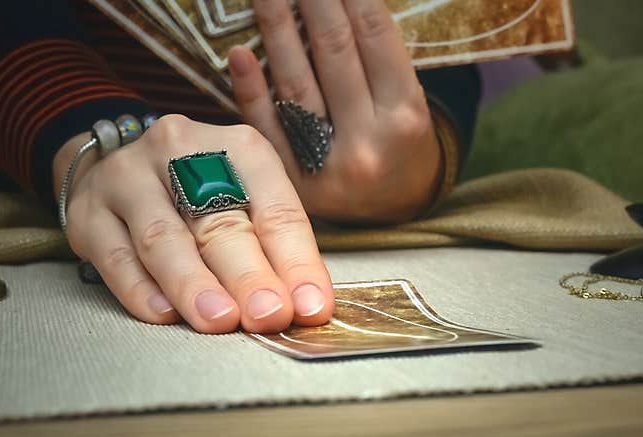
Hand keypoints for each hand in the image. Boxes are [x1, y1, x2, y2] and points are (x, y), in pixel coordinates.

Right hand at [52, 115, 333, 331]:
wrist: (121, 175)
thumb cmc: (199, 197)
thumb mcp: (246, 204)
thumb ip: (276, 251)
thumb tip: (307, 305)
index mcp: (236, 147)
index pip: (274, 208)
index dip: (296, 261)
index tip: (311, 306)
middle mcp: (179, 152)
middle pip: (219, 221)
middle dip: (248, 274)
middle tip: (269, 314)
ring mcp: (128, 178)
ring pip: (164, 238)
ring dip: (194, 285)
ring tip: (219, 320)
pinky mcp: (88, 212)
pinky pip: (116, 256)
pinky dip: (140, 289)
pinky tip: (163, 314)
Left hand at [229, 0, 442, 223]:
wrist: (395, 211)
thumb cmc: (397, 142)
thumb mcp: (404, 100)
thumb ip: (374, 55)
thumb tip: (337, 0)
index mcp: (405, 115)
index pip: (374, 36)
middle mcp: (368, 142)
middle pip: (332, 53)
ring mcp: (327, 168)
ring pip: (296, 85)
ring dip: (275, 29)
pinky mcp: (294, 186)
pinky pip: (268, 131)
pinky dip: (250, 91)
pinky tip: (237, 54)